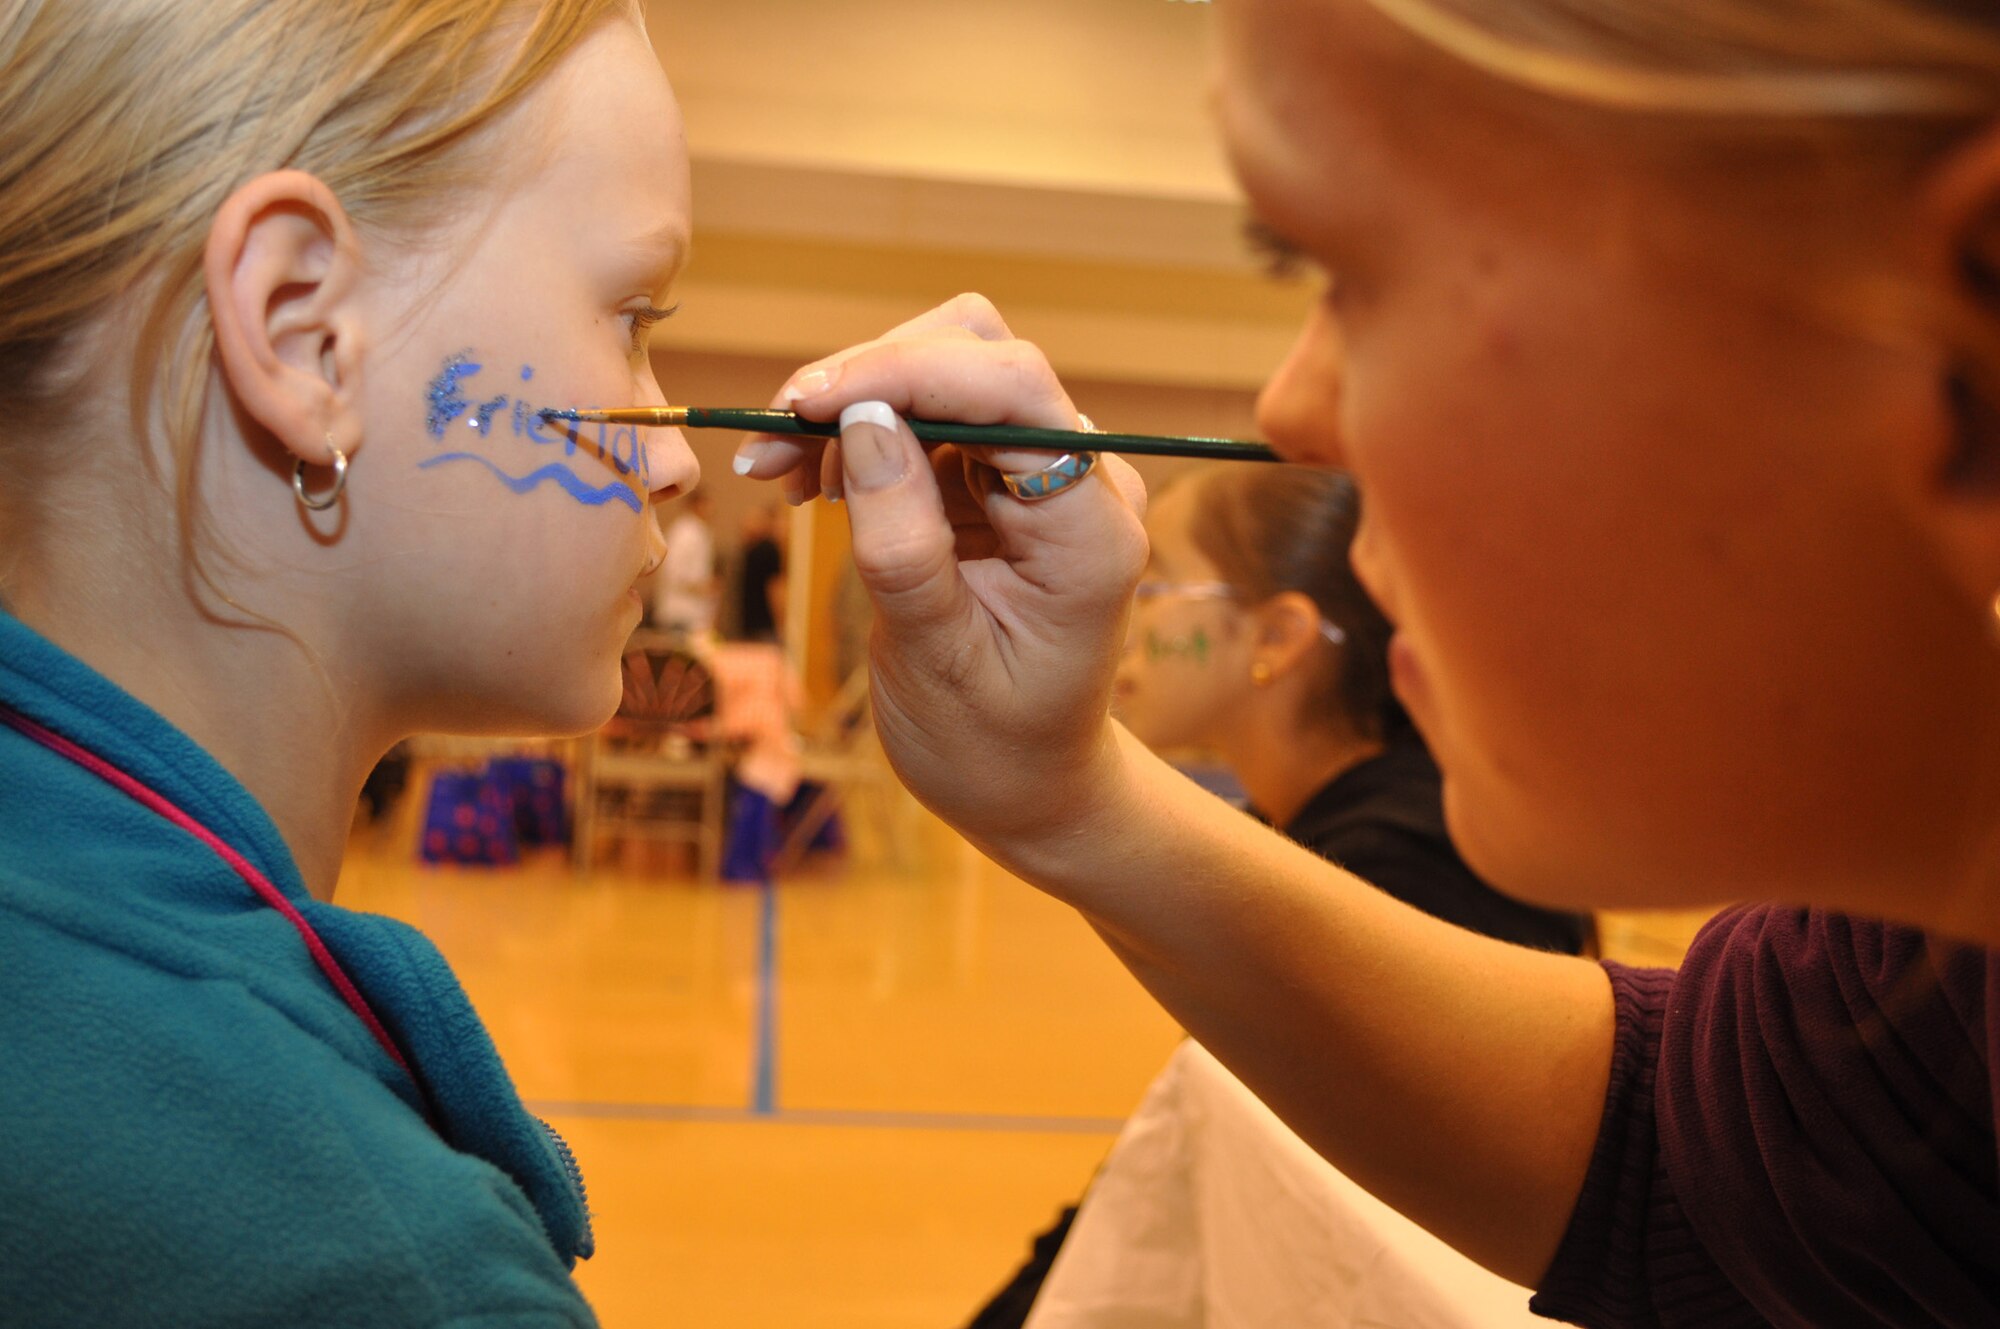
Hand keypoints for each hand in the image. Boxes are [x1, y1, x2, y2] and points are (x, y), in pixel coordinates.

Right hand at [734, 295, 1148, 855]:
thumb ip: (903, 543)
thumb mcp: (935, 660)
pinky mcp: (1001, 481)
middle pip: (981, 356)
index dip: (907, 372)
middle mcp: (1083, 481)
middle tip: (774, 438)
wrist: (1029, 785)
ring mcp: (1044, 474)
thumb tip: (862, 422)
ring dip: (857, 401)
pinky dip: (863, 430)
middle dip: (871, 378)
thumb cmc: (993, 746)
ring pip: (947, 372)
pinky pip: (929, 417)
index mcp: (1091, 530)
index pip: (1014, 393)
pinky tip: (810, 478)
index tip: (808, 402)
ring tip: (782, 469)